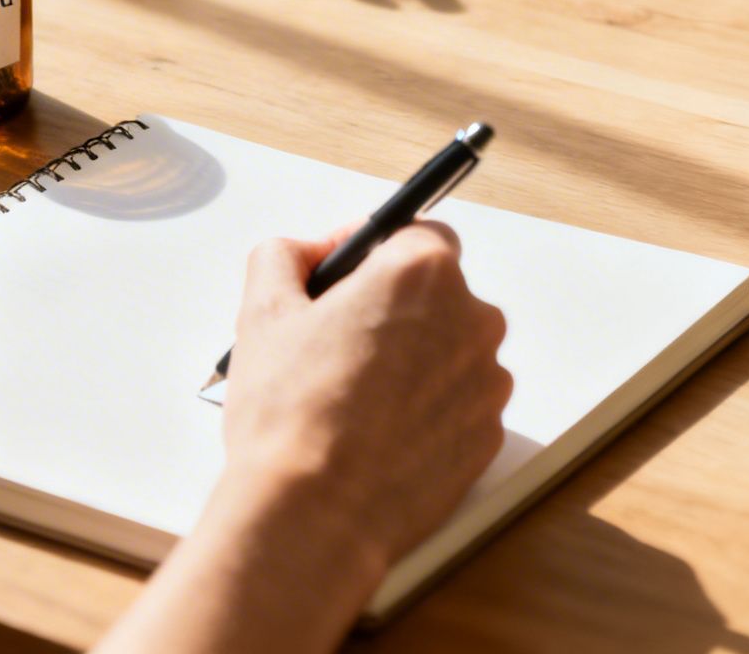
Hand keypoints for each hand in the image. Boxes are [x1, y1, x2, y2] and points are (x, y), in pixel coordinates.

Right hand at [94, 222, 510, 653]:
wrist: (315, 515)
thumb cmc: (291, 416)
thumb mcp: (261, 310)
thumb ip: (283, 256)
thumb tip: (305, 253)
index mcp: (422, 273)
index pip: (417, 234)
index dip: (376, 253)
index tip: (346, 277)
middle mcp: (472, 320)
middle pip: (437, 296)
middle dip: (393, 311)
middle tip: (337, 346)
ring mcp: (486, 383)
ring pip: (448, 353)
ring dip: (412, 363)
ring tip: (352, 399)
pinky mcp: (487, 436)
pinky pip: (457, 406)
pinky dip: (425, 412)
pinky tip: (376, 433)